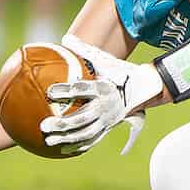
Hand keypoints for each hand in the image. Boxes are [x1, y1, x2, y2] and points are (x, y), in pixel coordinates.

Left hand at [40, 34, 161, 153]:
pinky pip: (94, 139)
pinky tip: (64, 150)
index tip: (49, 92)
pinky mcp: (110, 127)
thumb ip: (84, 50)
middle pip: (82, 117)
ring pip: (86, 132)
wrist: (145, 88)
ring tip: (49, 140)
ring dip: (67, 138)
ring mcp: (109, 119)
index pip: (82, 89)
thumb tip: (65, 39)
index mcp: (104, 87)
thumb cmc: (121, 72)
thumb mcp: (105, 60)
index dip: (65, 90)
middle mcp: (107, 105)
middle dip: (62, 123)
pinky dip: (79, 146)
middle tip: (44, 125)